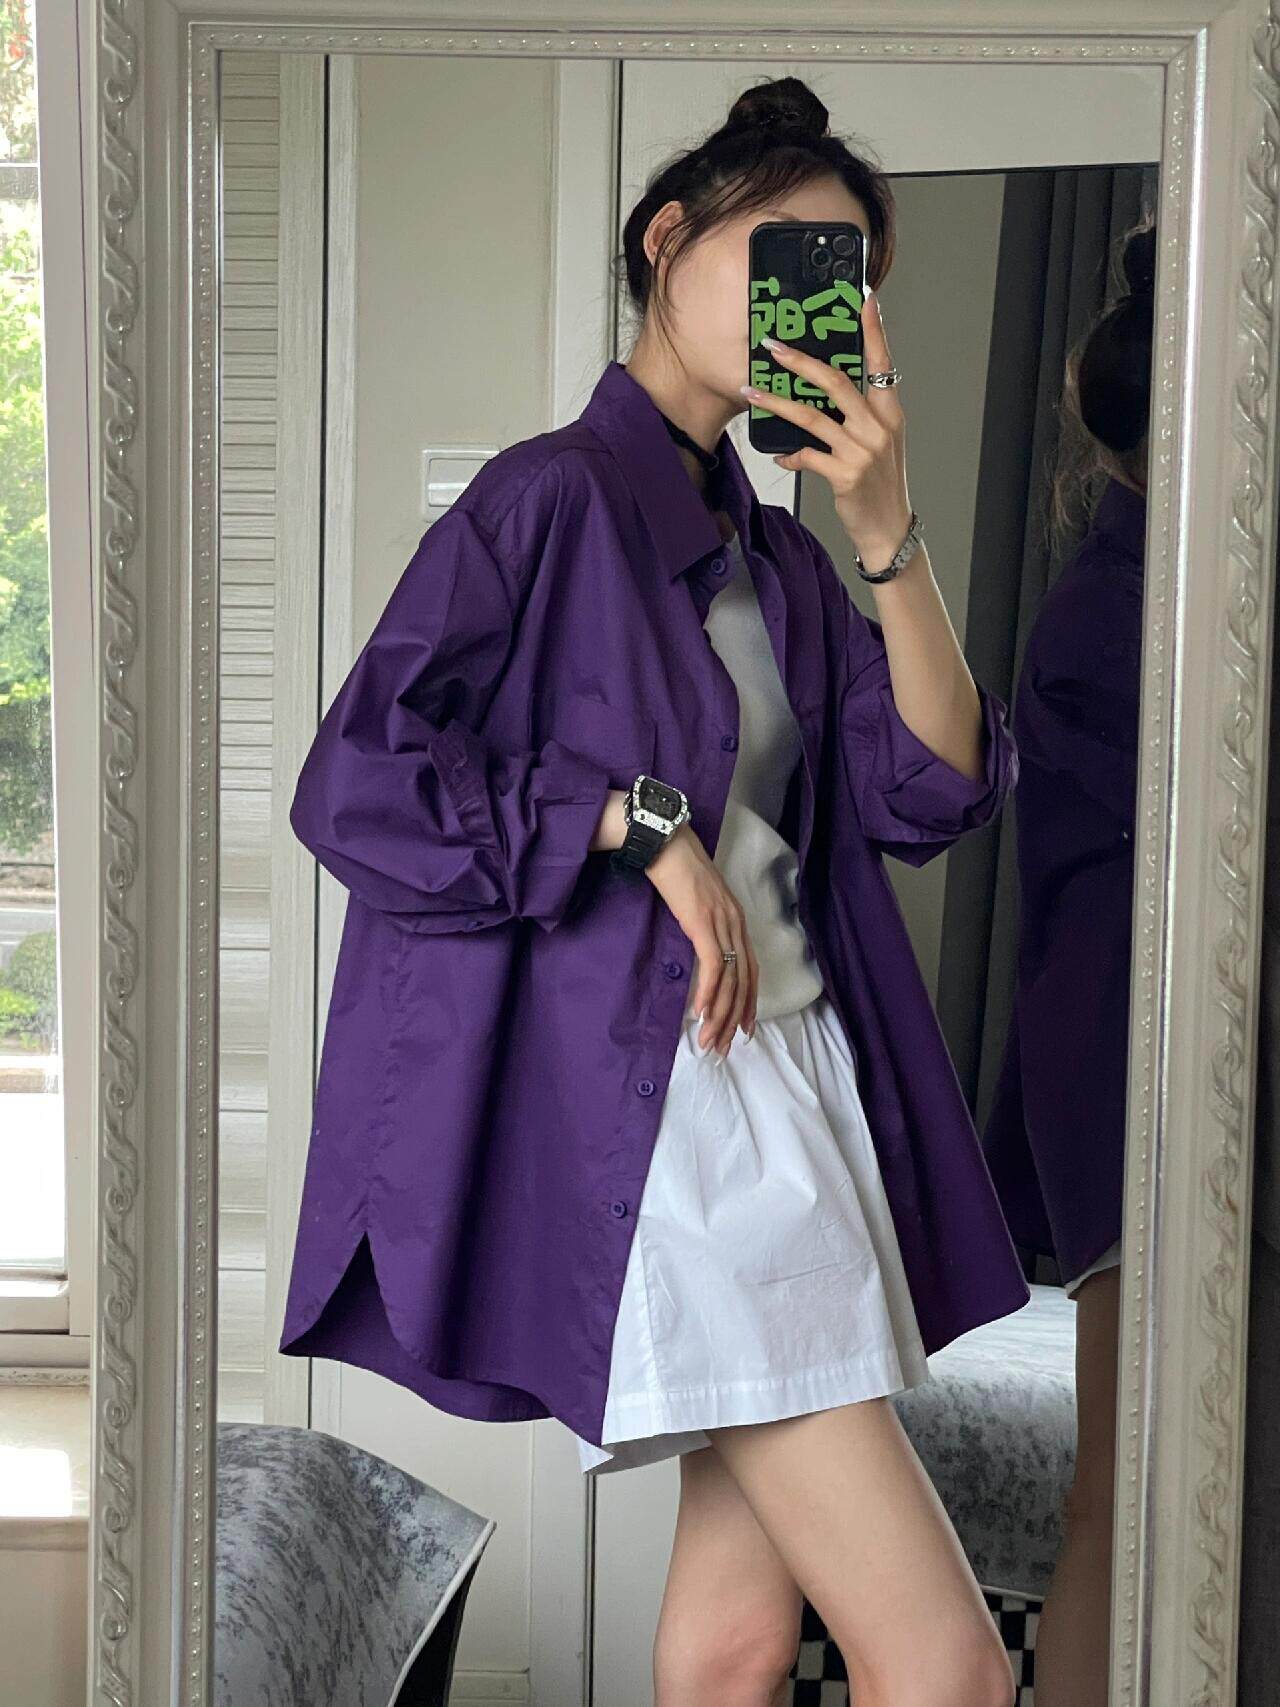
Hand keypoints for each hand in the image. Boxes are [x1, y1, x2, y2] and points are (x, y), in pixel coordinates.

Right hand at [644, 824, 758, 1056]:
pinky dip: (708, 992)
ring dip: (719, 1014)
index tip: (743, 1029)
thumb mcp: (697, 902)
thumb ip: (704, 926)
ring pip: (729, 980)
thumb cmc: (676, 870)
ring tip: (710, 1039)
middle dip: (735, 1018)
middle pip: (744, 981)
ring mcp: (721, 923)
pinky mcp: (703, 923)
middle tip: (725, 1046)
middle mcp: (735, 923)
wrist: (665, 842)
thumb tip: (700, 950)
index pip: (750, 970)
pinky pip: (712, 965)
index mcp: (736, 919)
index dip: (748, 1002)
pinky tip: (700, 1013)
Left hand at [741, 291, 912, 572]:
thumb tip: (818, 402)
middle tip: (773, 347)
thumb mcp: (878, 445)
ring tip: (751, 392)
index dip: (872, 331)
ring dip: (777, 403)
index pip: (881, 363)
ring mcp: (862, 451)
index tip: (862, 299)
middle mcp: (878, 427)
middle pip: (835, 381)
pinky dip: (789, 455)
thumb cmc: (879, 484)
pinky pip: (807, 456)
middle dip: (800, 361)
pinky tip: (779, 456)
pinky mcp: (845, 475)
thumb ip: (855, 420)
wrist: (888, 528)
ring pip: (812, 417)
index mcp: (889, 413)